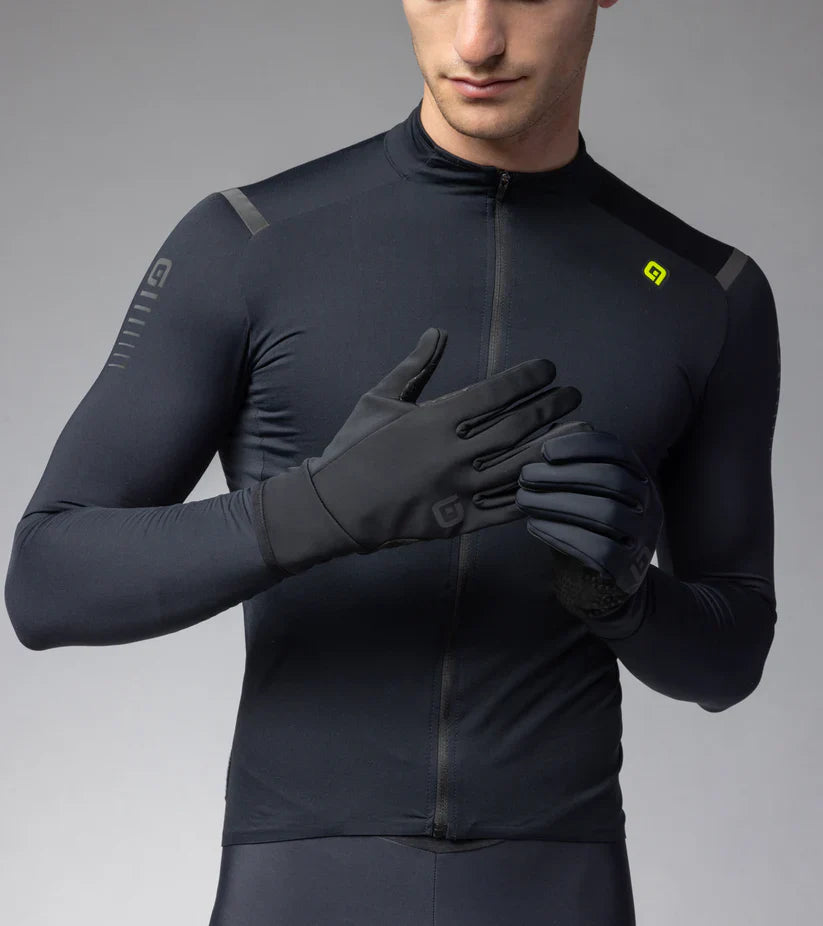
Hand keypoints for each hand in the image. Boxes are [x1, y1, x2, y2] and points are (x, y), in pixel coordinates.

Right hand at [259, 327, 582, 574]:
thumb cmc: (353, 449)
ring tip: (581, 430)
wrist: (333, 509)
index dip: (526, 379)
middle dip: (550, 407)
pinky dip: (533, 493)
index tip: (549, 369)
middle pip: (514, 427)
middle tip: (574, 395)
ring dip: (553, 446)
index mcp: (432, 421)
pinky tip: (555, 478)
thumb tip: (436, 333)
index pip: (493, 394)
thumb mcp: (378, 401)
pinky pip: (505, 509)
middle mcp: (451, 455)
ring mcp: (457, 491)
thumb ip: (413, 368)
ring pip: (519, 466)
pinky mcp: (457, 522)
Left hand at [515, 419, 662, 617]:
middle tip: (525, 476)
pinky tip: (533, 526)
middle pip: (610, 479)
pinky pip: (598, 548)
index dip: (581, 446)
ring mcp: (643, 536)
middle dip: (563, 474)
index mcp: (638, 477)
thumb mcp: (583, 495)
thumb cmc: (585, 530)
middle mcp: (648, 503)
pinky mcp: (629, 567)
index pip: (616, 450)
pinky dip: (561, 534)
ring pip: (604, 513)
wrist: (603, 586)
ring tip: (523, 500)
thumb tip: (544, 434)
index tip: (545, 450)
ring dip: (557, 502)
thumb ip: (571, 468)